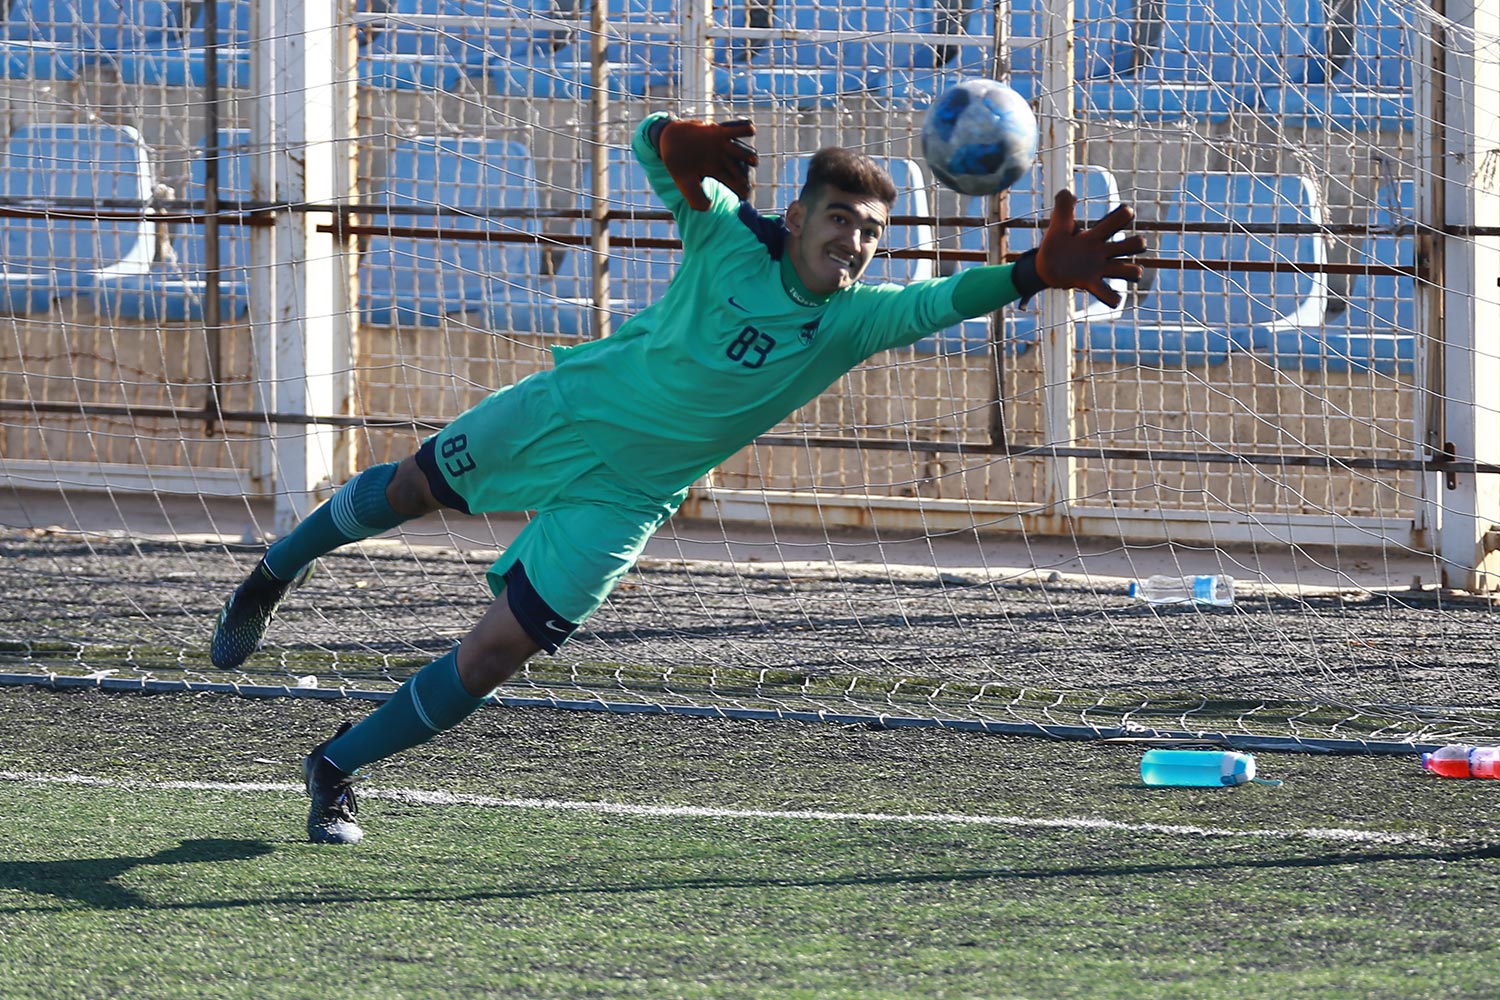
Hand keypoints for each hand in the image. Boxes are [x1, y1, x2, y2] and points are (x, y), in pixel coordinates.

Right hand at [657, 118, 757, 210]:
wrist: (668, 141)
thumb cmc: (678, 164)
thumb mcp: (685, 186)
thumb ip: (696, 199)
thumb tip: (710, 207)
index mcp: (718, 173)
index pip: (735, 184)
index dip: (742, 191)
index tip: (744, 196)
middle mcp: (723, 160)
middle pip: (743, 170)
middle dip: (746, 176)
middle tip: (742, 179)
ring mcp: (722, 146)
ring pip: (744, 152)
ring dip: (750, 155)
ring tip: (751, 160)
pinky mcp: (719, 132)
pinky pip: (738, 130)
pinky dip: (746, 130)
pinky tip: (749, 131)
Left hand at [1034, 189, 1147, 307]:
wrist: (1045, 267)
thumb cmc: (1056, 244)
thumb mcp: (1058, 224)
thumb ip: (1062, 207)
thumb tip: (1067, 192)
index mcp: (1096, 236)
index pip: (1117, 221)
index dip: (1124, 216)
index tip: (1125, 212)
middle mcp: (1103, 252)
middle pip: (1133, 245)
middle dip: (1137, 243)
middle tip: (1130, 245)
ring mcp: (1099, 269)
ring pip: (1128, 271)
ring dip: (1132, 271)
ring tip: (1128, 271)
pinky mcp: (1091, 284)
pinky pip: (1108, 294)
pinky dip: (1112, 297)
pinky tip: (1111, 297)